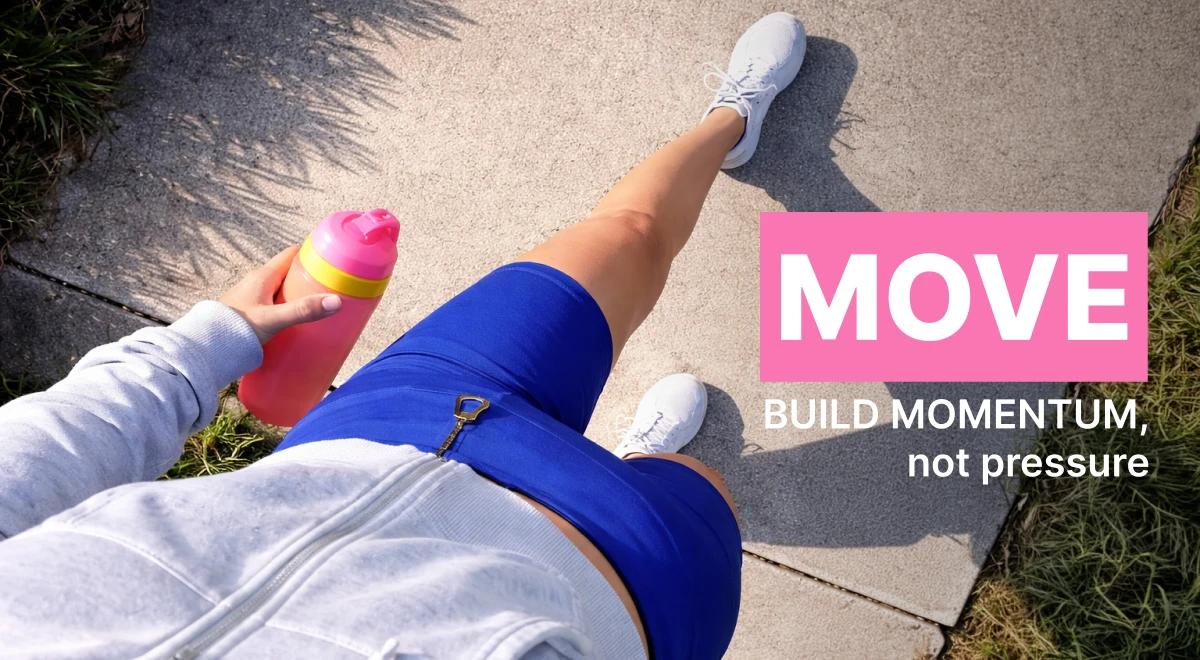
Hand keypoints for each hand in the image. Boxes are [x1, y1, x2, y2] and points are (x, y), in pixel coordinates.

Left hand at [219, 246, 341, 343]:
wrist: (205, 349)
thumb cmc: (235, 329)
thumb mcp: (273, 319)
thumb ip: (303, 311)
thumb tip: (337, 301)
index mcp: (263, 276)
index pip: (292, 254)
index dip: (312, 254)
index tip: (332, 262)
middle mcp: (257, 282)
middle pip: (290, 272)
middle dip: (310, 278)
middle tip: (331, 289)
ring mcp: (253, 297)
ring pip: (282, 289)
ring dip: (299, 295)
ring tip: (319, 307)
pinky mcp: (250, 312)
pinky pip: (275, 304)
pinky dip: (289, 308)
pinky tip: (297, 323)